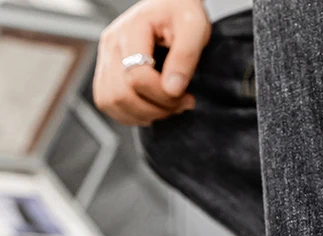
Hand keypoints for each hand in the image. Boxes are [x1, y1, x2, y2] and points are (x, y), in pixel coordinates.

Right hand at [93, 0, 210, 125]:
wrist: (172, 6)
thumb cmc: (183, 15)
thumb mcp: (194, 28)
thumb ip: (185, 56)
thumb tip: (172, 89)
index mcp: (131, 29)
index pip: (137, 76)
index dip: (163, 95)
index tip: (187, 96)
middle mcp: (111, 43)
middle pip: (121, 94)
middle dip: (156, 108)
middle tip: (181, 104)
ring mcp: (105, 57)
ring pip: (111, 102)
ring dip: (143, 114)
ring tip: (167, 107)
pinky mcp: (107, 70)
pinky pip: (107, 103)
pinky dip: (131, 114)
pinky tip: (152, 107)